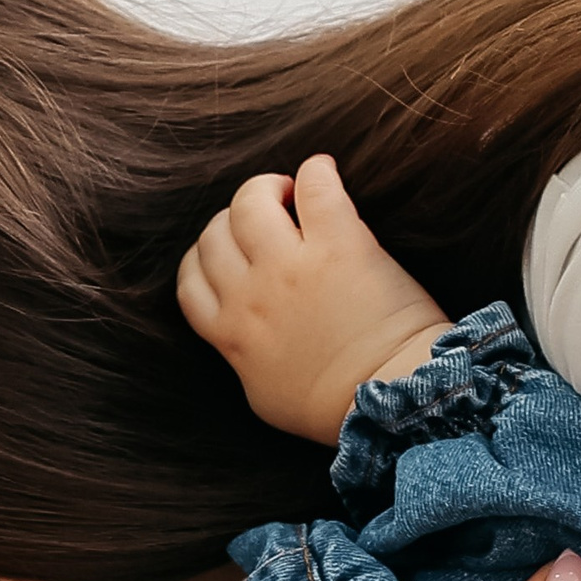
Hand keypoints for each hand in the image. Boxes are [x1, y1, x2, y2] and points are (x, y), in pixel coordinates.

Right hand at [176, 154, 450, 441]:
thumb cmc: (331, 408)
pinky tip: (323, 174)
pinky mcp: (338, 244)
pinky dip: (316, 172)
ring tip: (292, 195)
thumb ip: (242, 357)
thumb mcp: (264, 396)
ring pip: (249, 201)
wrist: (389, 402)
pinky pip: (314, 185)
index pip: (191, 278)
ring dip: (267, 189)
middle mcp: (251, 294)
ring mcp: (292, 265)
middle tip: (271, 223)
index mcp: (230, 333)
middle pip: (214, 234)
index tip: (234, 254)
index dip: (208, 257)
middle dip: (235, 222)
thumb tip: (239, 336)